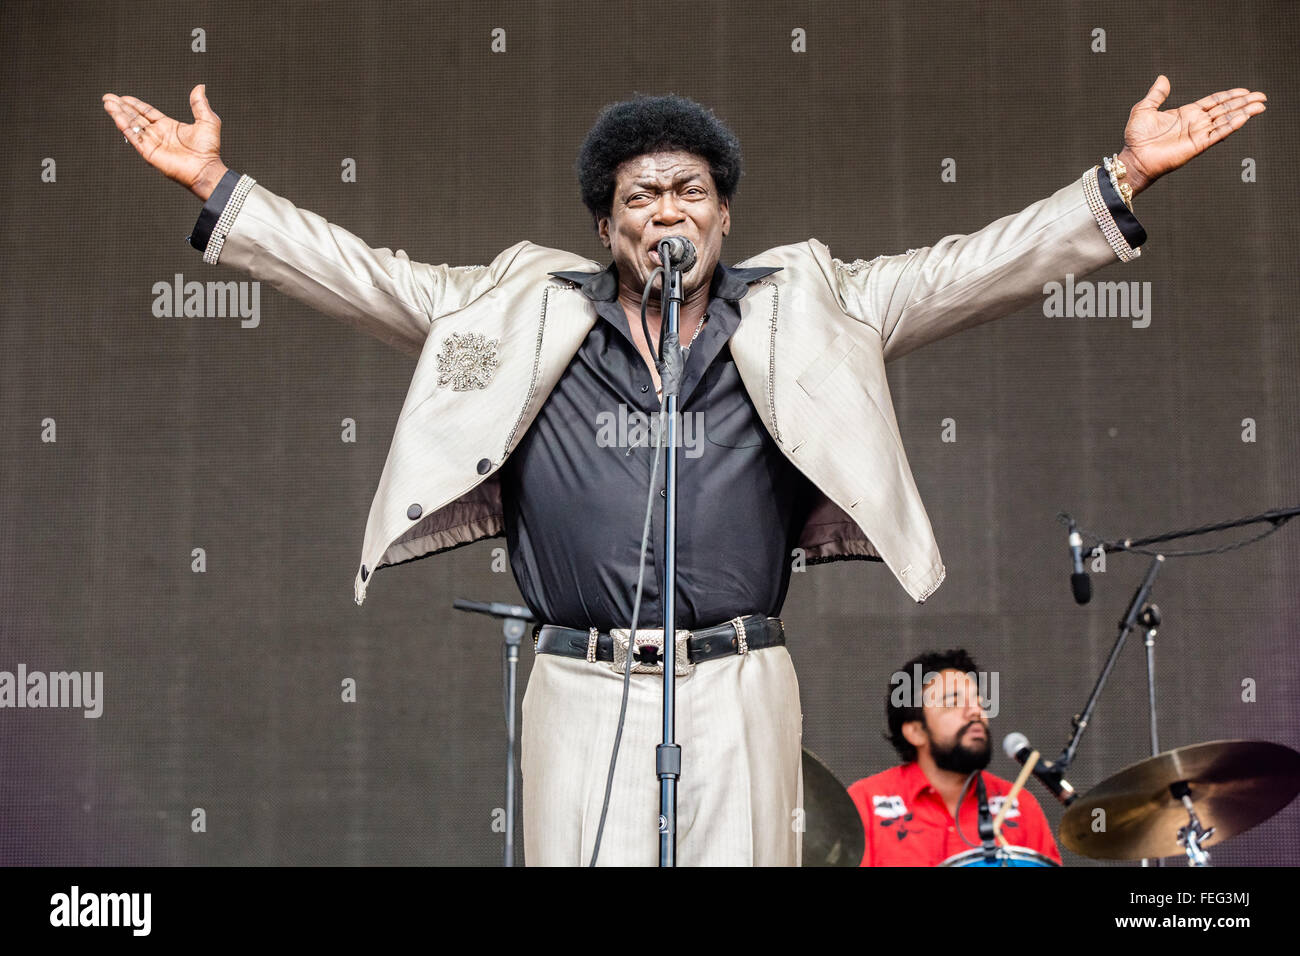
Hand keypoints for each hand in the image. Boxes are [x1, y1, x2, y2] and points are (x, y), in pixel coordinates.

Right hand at [102, 84, 227, 200]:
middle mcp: (159, 134)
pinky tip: (115, 115)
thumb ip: (199, 104)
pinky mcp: (149, 153)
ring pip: (132, 126)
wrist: (206, 169)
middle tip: (108, 97)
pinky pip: (134, 137)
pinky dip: (124, 125)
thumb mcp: (207, 121)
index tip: (123, 97)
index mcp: (169, 127)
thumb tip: (200, 87)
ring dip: (119, 114)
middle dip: (121, 107)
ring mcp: (153, 143)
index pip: (147, 113)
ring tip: (107, 103)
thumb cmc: (209, 150)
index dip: (135, 104)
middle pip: (136, 118)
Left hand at [1116, 75, 1265, 194]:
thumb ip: (1156, 95)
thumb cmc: (1137, 138)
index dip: (1229, 95)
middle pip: (1225, 110)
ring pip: (1226, 121)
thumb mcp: (1144, 109)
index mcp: (1187, 113)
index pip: (1214, 102)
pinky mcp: (1197, 146)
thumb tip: (1163, 79)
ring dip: (1243, 113)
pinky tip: (1244, 118)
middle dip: (1243, 102)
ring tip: (1260, 106)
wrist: (1134, 158)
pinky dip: (1231, 126)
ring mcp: (1198, 134)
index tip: (1245, 90)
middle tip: (1262, 97)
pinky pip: (1217, 134)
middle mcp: (1196, 123)